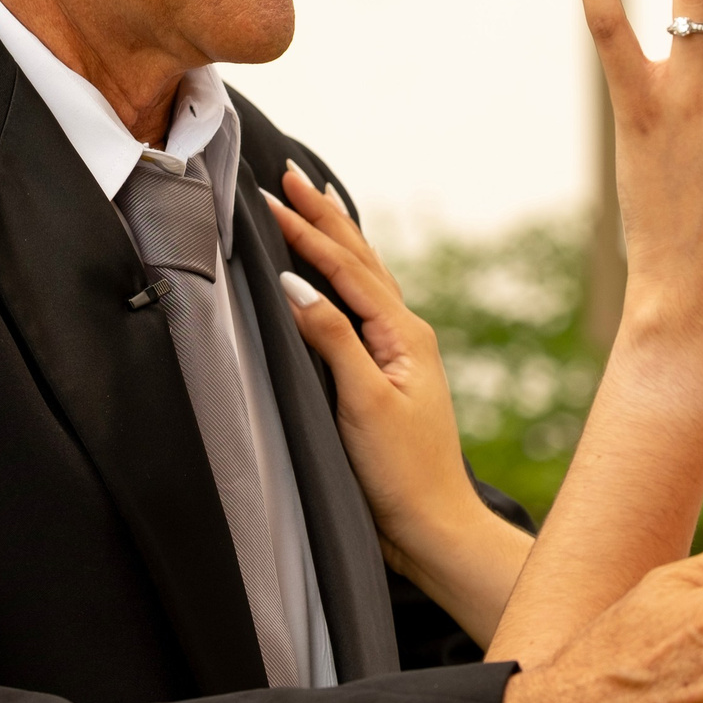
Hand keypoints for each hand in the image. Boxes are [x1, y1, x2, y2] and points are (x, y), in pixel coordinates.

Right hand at [270, 163, 528, 639]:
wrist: (431, 526)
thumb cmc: (400, 473)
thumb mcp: (363, 404)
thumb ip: (333, 340)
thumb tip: (296, 286)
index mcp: (404, 334)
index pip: (346, 269)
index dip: (307, 231)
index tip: (271, 194)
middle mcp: (407, 335)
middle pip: (361, 261)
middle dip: (325, 216)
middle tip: (291, 175)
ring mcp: (402, 354)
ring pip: (365, 279)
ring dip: (338, 240)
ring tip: (315, 204)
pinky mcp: (390, 376)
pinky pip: (363, 309)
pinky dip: (345, 279)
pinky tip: (335, 278)